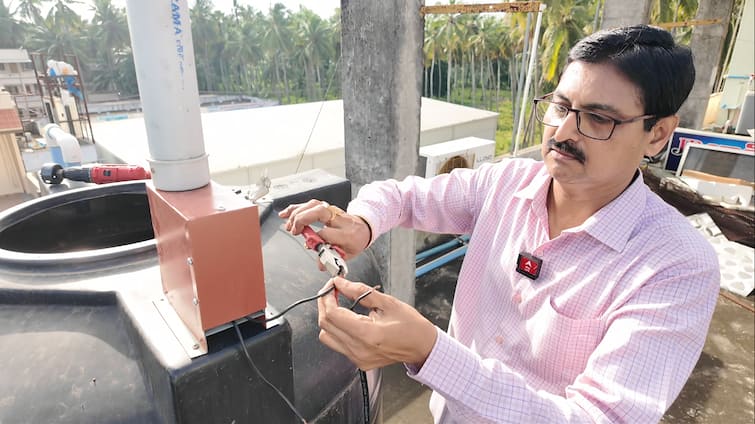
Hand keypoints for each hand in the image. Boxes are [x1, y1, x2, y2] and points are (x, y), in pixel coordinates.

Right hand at [278, 199, 370, 258]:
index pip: (328, 233)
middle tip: (295, 232)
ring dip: (297, 213)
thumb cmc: (354, 242)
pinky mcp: (326, 208)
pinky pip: (310, 204)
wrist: (364, 229)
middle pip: (320, 212)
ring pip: (314, 205)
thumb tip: (320, 264)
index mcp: (346, 233)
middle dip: (303, 219)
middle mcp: (339, 219)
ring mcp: (333, 211)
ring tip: (288, 224)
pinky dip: (296, 208)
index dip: (316, 240)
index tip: (310, 246)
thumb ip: (333, 260)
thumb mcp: (347, 255)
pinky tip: (286, 213)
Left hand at [317, 277, 436, 370]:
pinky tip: (349, 320)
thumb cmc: (411, 326)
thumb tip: (341, 283)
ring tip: (339, 305)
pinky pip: (337, 344)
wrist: (422, 347)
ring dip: (329, 319)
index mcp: (367, 334)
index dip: (327, 297)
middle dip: (325, 305)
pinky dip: (337, 330)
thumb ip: (361, 292)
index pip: (333, 315)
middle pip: (325, 325)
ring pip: (327, 336)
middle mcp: (359, 349)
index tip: (331, 286)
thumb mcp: (388, 302)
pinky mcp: (358, 361)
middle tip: (333, 292)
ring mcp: (357, 358)